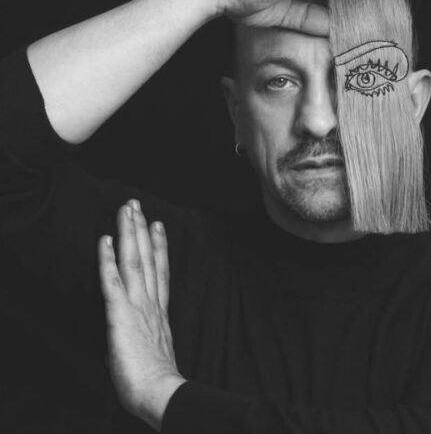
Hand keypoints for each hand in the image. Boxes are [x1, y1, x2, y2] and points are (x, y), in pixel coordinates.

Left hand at [98, 200, 185, 431]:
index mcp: (158, 309)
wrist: (160, 392)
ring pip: (133, 261)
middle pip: (147, 257)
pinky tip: (104, 240)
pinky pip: (112, 282)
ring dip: (129, 233)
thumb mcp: (155, 347)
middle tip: (137, 205)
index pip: (159, 269)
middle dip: (141, 229)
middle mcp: (150, 301)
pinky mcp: (120, 314)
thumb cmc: (157, 377)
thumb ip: (150, 330)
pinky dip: (107, 260)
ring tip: (127, 210)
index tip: (156, 225)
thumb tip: (142, 327)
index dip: (158, 245)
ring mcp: (137, 304)